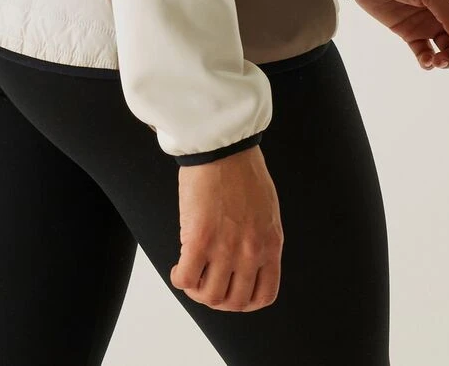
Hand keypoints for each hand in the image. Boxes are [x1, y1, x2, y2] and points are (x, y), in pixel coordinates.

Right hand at [171, 144, 282, 311]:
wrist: (224, 147)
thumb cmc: (243, 170)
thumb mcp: (267, 211)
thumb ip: (260, 239)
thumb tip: (245, 261)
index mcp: (271, 245)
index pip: (264, 295)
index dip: (244, 302)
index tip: (232, 292)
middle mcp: (250, 252)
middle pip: (234, 302)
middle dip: (218, 299)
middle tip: (206, 285)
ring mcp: (225, 248)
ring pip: (209, 296)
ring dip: (197, 291)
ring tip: (191, 275)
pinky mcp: (199, 239)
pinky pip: (186, 278)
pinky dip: (180, 279)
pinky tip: (178, 267)